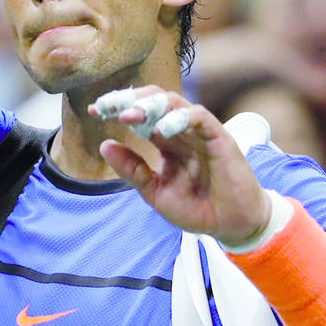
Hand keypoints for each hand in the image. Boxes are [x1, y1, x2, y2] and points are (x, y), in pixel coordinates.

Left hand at [90, 86, 270, 244]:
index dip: (118, 107)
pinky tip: (161, 129)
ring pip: (175, 102)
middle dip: (129, 99)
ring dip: (150, 105)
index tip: (95, 110)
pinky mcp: (219, 137)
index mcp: (165, 141)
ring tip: (129, 115)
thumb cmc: (197, 208)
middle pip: (154, 101)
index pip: (139, 115)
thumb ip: (132, 169)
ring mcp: (200, 132)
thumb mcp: (155, 191)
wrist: (231, 225)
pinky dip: (180, 117)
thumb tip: (105, 145)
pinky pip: (199, 117)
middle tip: (107, 106)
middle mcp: (181, 131)